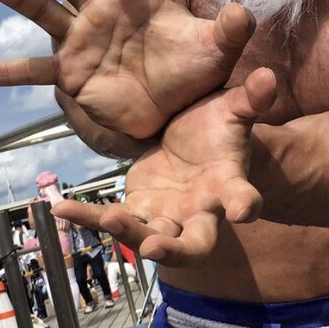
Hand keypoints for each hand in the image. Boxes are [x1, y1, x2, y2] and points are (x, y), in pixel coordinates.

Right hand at [0, 0, 255, 138]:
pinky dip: (7, 72)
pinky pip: (35, 72)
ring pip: (45, 14)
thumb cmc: (195, 72)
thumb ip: (229, 30)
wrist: (175, 111)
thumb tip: (244, 10)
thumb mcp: (216, 52)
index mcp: (137, 0)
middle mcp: (103, 13)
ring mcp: (82, 41)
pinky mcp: (71, 73)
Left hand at [53, 67, 276, 265]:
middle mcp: (199, 213)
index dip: (244, 205)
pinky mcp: (137, 212)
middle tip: (155, 249)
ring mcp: (166, 219)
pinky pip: (111, 220)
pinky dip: (87, 217)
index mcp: (227, 186)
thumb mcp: (232, 110)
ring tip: (107, 218)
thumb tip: (268, 76)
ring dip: (127, 233)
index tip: (243, 210)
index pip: (241, 199)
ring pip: (148, 238)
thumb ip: (250, 98)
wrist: (196, 146)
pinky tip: (60, 208)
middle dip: (175, 251)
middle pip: (194, 246)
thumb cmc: (219, 131)